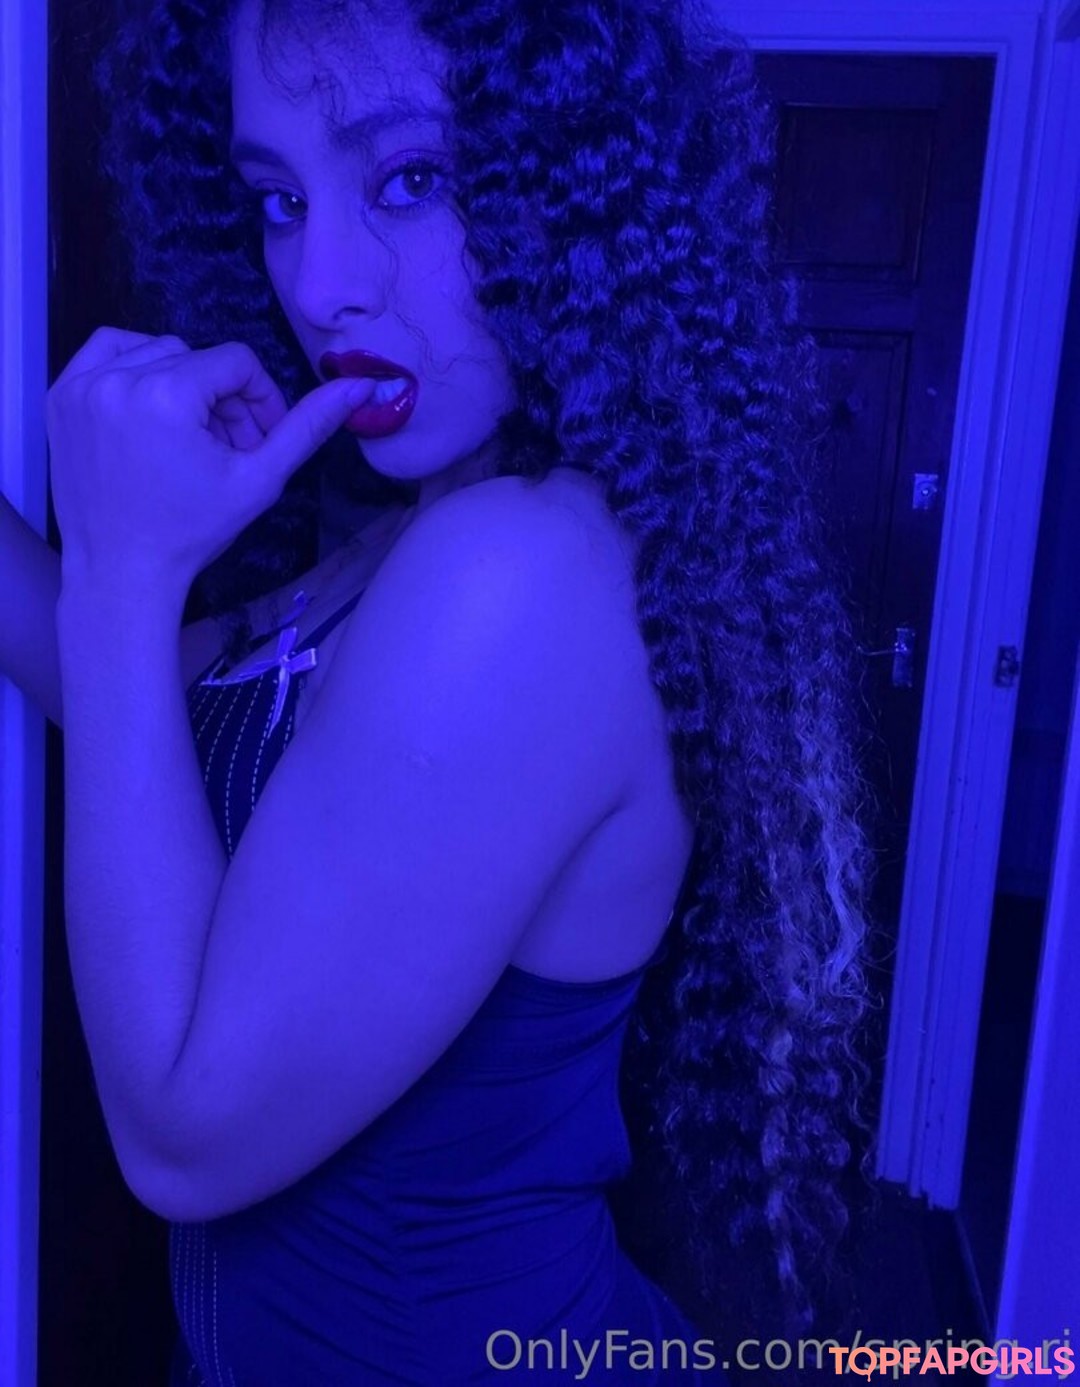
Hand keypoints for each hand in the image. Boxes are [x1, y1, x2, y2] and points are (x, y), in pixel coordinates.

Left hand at [45, 326, 373, 586]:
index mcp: (167, 396)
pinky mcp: (62, 396)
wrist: (122, 571)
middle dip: (220, 400)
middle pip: (198, 359)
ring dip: (180, 384)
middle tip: (225, 451)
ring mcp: (83, 386)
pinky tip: (149, 411)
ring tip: (187, 437)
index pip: (236, 362)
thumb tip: (358, 386)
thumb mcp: (259, 480)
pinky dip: (134, 369)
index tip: (258, 440)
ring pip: (156, 351)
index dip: (259, 399)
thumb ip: (306, 428)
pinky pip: (108, 350)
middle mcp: (119, 380)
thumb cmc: (190, 533)